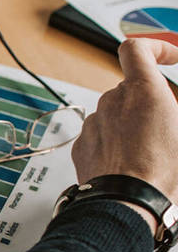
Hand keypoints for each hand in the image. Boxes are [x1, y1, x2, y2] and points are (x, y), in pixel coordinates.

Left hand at [71, 38, 177, 206]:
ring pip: (115, 113)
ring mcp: (94, 123)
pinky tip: (130, 161)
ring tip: (150, 149)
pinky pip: (101, 134)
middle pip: (131, 88)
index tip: (169, 57)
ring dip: (132, 123)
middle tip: (168, 124)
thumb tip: (168, 107)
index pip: (137, 49)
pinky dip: (115, 141)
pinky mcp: (82, 145)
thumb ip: (173, 107)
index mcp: (143, 91)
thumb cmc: (161, 172)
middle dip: (149, 100)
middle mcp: (113, 101)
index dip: (155, 47)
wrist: (127, 204)